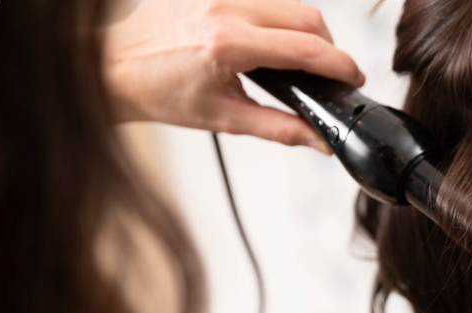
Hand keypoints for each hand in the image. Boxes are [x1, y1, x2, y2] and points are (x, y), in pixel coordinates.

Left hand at [103, 0, 364, 151]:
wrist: (117, 68)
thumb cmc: (162, 93)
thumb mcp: (227, 118)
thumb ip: (282, 129)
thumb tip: (321, 140)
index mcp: (230, 44)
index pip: (306, 49)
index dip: (340, 65)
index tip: (354, 77)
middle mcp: (225, 9)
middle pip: (308, 16)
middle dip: (328, 46)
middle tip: (328, 71)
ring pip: (290, 1)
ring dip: (305, 28)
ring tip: (299, 57)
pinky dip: (279, 16)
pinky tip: (272, 38)